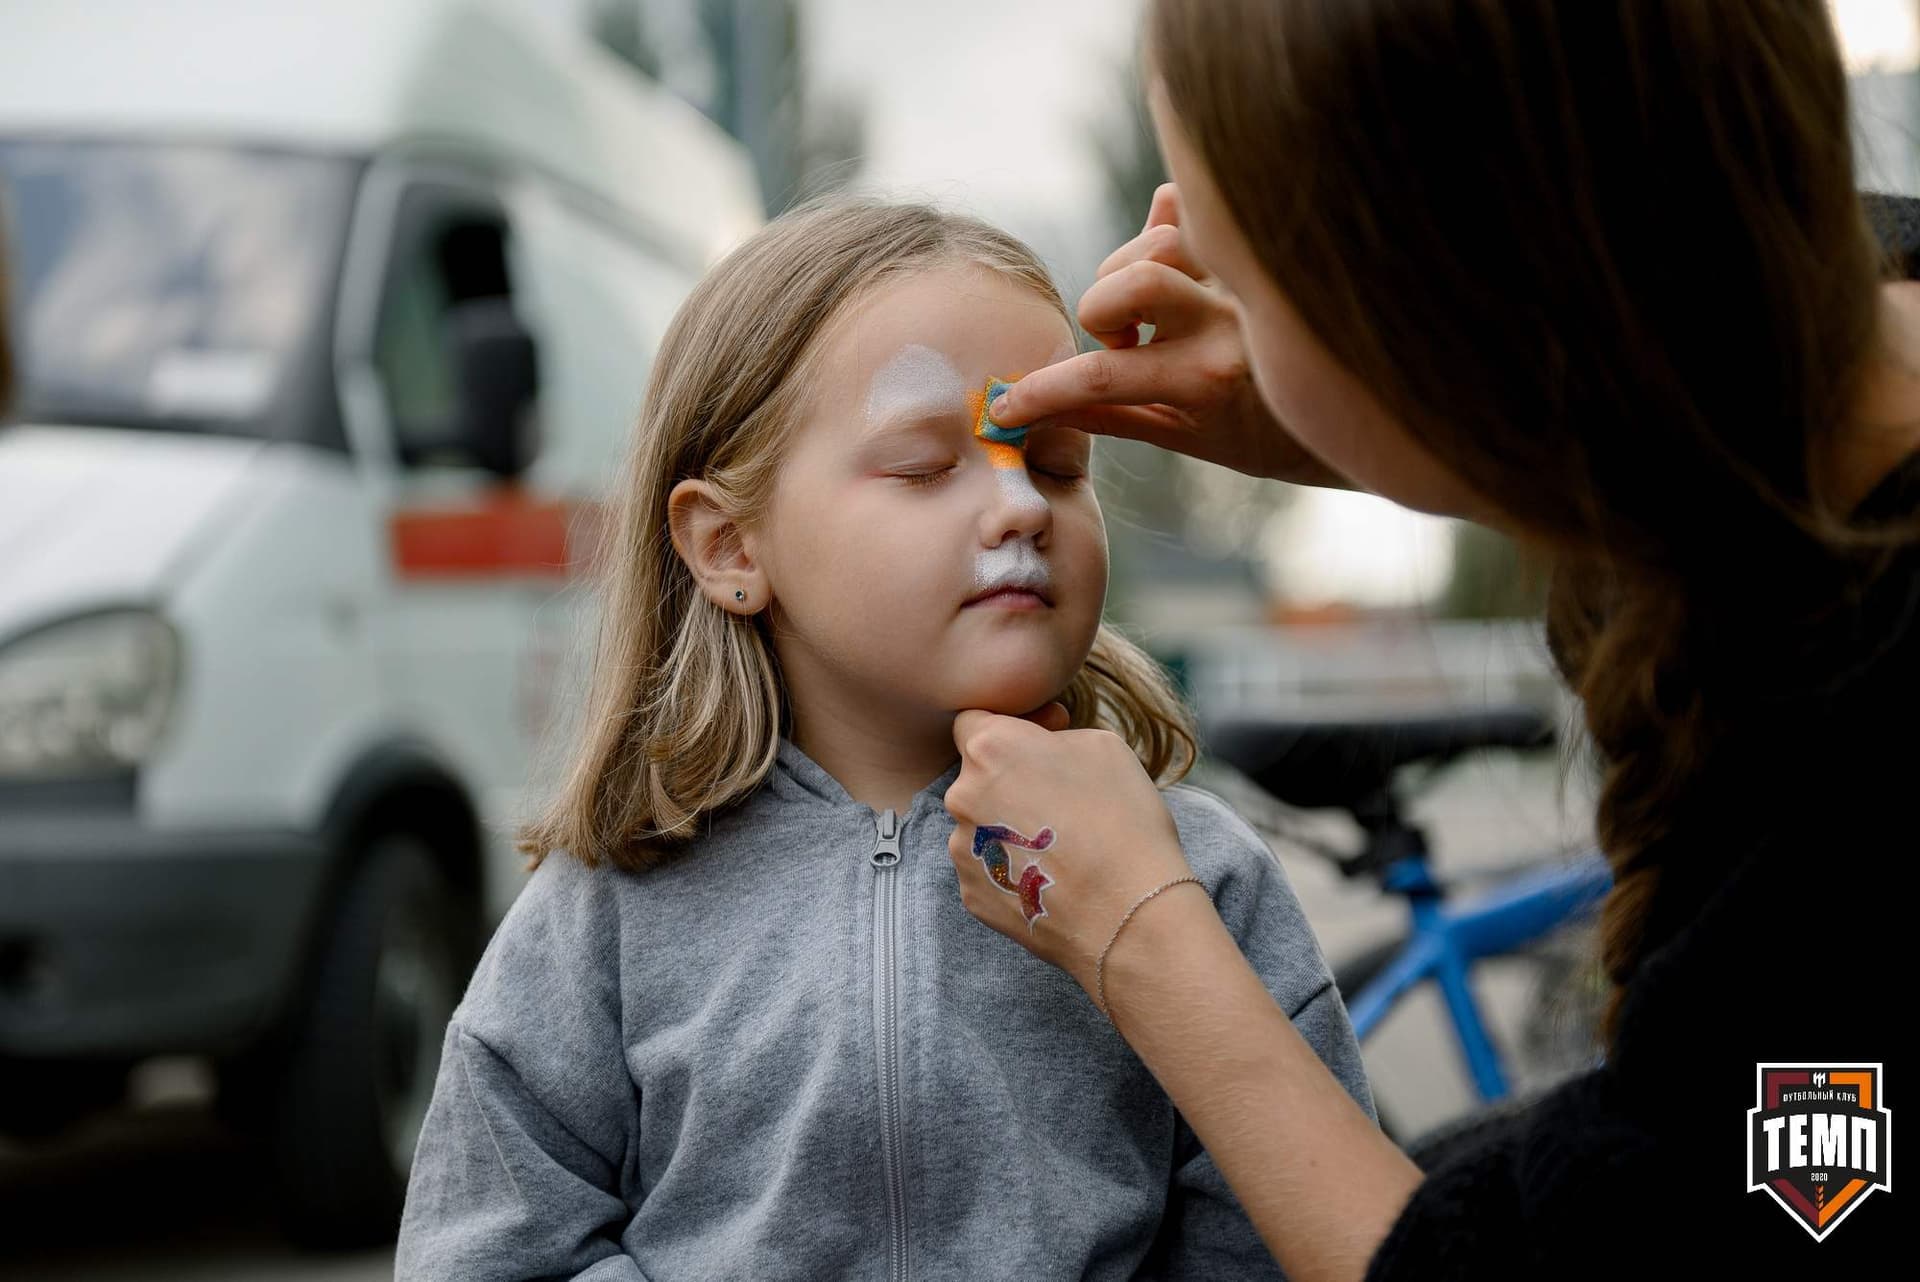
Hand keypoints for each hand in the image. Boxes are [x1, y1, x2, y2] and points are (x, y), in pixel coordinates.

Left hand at [944, 707, 1195, 998]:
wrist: (1128, 913)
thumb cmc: (1122, 819)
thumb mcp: (1102, 745)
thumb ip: (1051, 734)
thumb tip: (1036, 743)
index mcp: (990, 748)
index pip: (972, 722)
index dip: (1007, 729)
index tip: (1040, 745)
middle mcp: (962, 795)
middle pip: (977, 777)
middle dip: (1008, 781)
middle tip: (1060, 802)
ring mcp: (963, 849)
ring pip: (981, 825)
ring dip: (1008, 827)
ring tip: (1061, 847)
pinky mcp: (971, 894)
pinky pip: (988, 868)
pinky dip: (1013, 868)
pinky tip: (1052, 877)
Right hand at [988, 184, 1348, 488]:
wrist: (1352, 412)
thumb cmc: (1263, 436)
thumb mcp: (1188, 440)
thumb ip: (1114, 417)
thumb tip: (1037, 410)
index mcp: (1208, 380)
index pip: (1102, 379)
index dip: (1041, 392)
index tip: (1006, 408)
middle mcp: (1230, 321)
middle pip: (1132, 282)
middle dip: (1100, 311)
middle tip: (1119, 345)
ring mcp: (1245, 278)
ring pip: (1160, 240)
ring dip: (1128, 274)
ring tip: (1146, 315)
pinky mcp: (1254, 247)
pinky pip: (1191, 207)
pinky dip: (1165, 225)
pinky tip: (1167, 264)